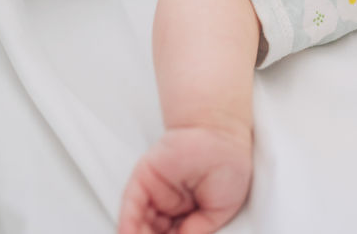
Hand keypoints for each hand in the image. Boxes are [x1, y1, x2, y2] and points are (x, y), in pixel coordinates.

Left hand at [118, 126, 253, 233]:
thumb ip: (198, 230)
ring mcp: (155, 193)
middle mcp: (169, 206)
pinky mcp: (143, 180)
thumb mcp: (221, 209)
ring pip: (139, 224)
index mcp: (189, 214)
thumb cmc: (228, 164)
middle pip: (153, 232)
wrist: (221, 133)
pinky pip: (131, 206)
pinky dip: (128, 224)